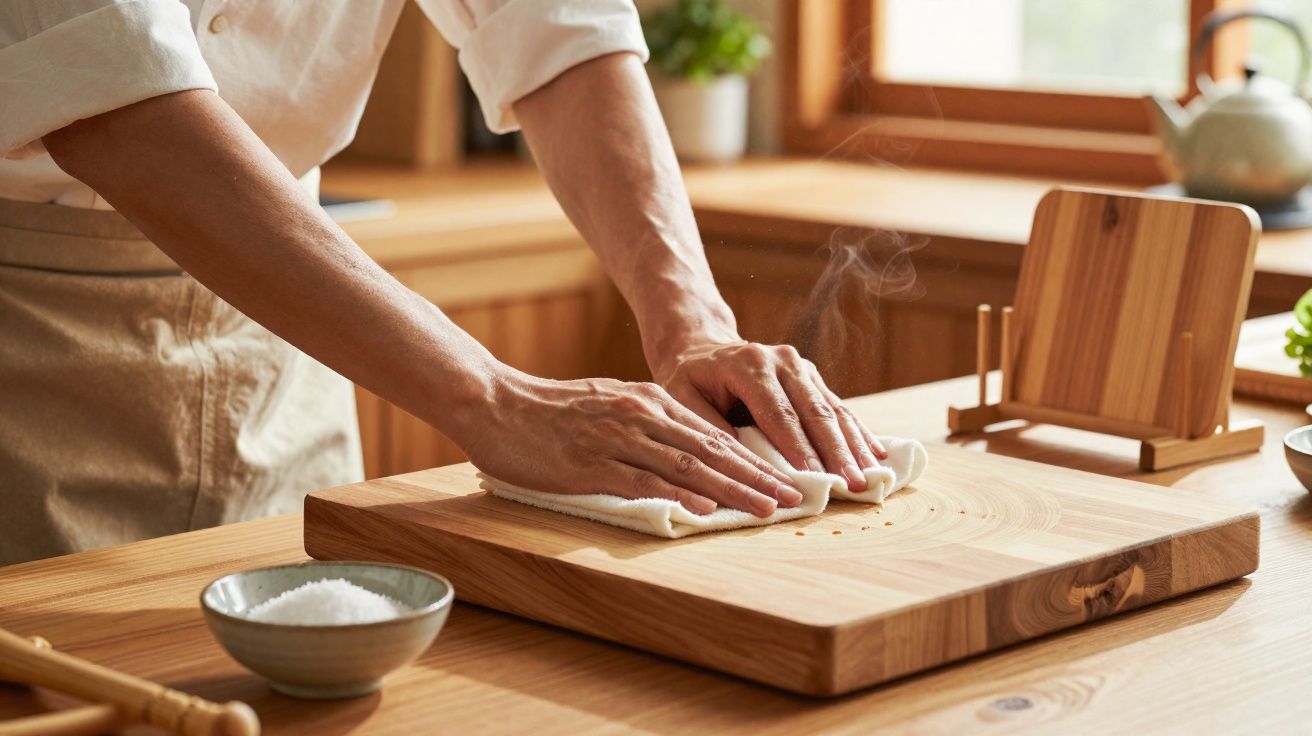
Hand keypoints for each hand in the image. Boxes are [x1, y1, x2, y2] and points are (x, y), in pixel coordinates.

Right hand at [454, 369, 803, 516]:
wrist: (494, 403)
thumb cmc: (549, 413)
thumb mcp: (609, 408)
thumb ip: (646, 427)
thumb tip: (686, 455)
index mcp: (649, 402)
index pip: (714, 434)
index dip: (754, 460)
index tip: (786, 480)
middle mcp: (641, 415)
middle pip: (712, 449)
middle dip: (758, 475)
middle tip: (794, 497)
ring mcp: (617, 437)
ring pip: (688, 463)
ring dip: (733, 487)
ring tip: (766, 506)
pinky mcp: (590, 461)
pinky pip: (642, 479)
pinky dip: (678, 493)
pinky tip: (705, 508)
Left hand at [653, 341, 887, 491]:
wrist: (702, 348)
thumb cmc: (689, 380)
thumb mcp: (682, 399)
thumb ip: (709, 428)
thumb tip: (741, 465)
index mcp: (749, 365)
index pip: (780, 415)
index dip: (800, 450)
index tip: (815, 481)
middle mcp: (781, 361)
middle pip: (815, 412)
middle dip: (837, 452)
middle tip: (855, 484)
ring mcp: (801, 367)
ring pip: (833, 409)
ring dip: (854, 446)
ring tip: (871, 477)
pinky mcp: (812, 377)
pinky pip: (839, 406)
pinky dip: (858, 432)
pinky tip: (877, 454)